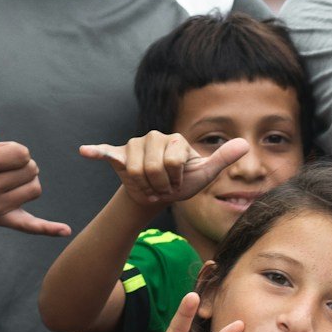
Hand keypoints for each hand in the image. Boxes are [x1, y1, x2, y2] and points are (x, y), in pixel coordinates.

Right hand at [0, 108, 68, 238]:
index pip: (21, 153)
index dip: (15, 150)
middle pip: (31, 170)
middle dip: (22, 164)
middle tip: (3, 167)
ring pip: (35, 189)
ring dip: (28, 181)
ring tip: (10, 179)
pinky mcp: (0, 221)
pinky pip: (29, 225)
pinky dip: (48, 228)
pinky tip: (66, 230)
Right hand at [79, 131, 251, 211]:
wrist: (157, 194)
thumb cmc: (182, 183)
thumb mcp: (204, 174)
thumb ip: (223, 159)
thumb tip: (246, 144)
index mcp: (173, 139)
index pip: (171, 163)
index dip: (174, 181)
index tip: (176, 183)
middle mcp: (153, 136)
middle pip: (152, 168)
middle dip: (158, 186)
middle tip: (161, 187)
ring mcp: (133, 145)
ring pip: (134, 171)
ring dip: (143, 187)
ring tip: (148, 185)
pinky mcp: (117, 155)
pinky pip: (105, 152)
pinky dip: (95, 152)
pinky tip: (85, 151)